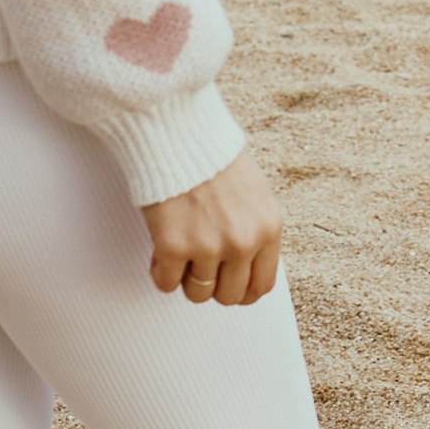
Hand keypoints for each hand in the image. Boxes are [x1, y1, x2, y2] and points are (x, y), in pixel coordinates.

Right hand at [141, 148, 283, 306]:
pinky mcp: (173, 247)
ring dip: (186, 278)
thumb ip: (254, 231)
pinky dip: (160, 271)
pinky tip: (161, 250)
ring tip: (181, 254)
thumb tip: (245, 268)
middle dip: (213, 286)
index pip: (262, 285)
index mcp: (269, 228)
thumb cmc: (213, 157)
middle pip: (230, 296)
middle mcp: (243, 242)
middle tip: (200, 267)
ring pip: (197, 295)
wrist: (179, 132)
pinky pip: (165, 283)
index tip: (229, 285)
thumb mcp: (255, 194)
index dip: (242, 291)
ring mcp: (208, 247)